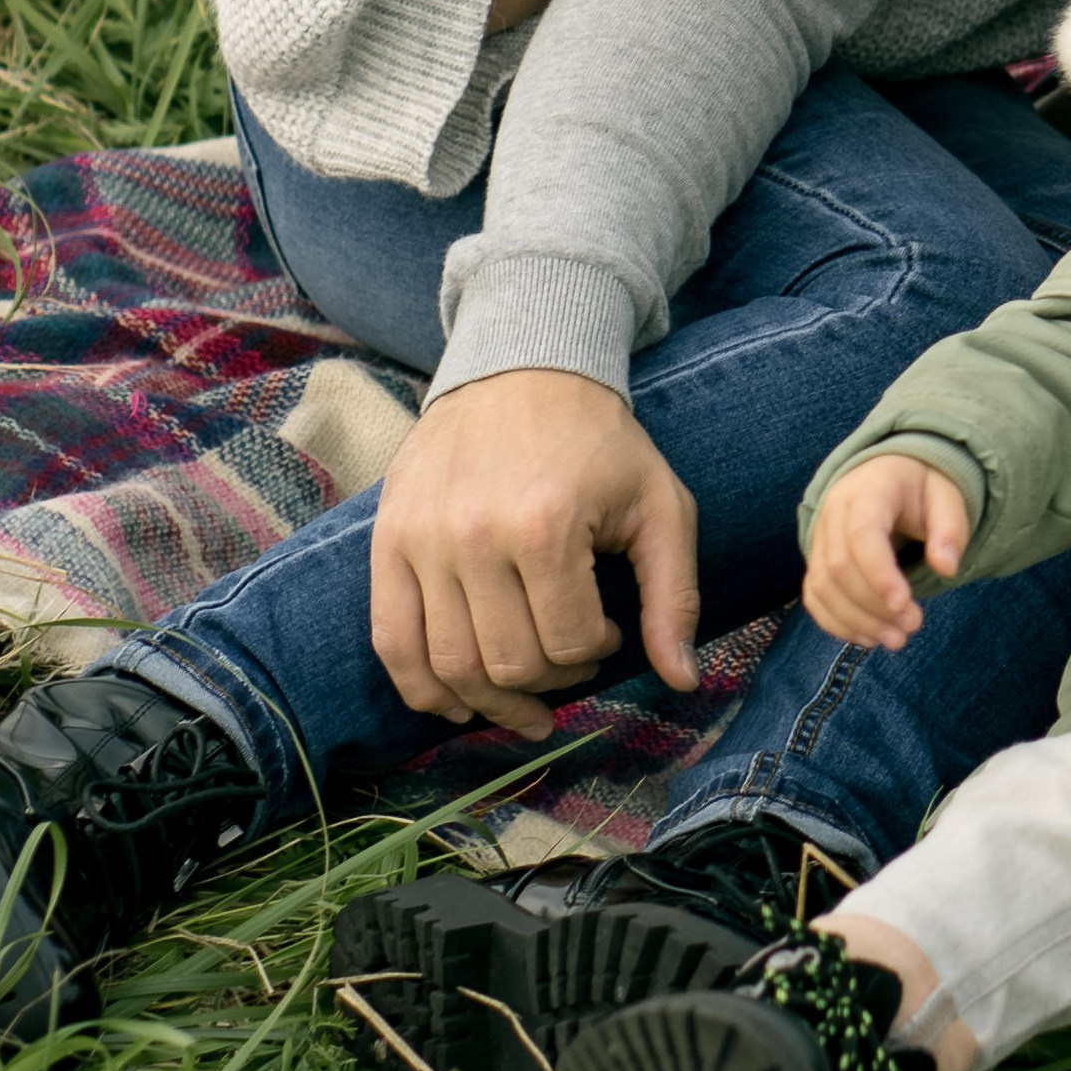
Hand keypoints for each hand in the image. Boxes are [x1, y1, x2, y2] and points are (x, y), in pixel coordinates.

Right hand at [369, 370, 700, 737]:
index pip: (567, 644)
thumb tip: (684, 679)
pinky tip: (458, 703)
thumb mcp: (660, 505)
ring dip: (492, 701)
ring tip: (523, 698)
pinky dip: (423, 689)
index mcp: (545, 526)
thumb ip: (675, 595)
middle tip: (569, 656)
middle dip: (551, 681)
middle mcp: (473, 536)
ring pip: (450, 666)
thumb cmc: (599, 443)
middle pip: (508, 664)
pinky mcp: (386, 539)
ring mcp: (421, 539)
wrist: (521, 368)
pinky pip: (391, 642)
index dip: (596, 652)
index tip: (607, 630)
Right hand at [803, 452, 971, 649]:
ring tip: (895, 640)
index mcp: (868, 490)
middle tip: (912, 626)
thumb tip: (947, 568)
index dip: (878, 573)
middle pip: (839, 566)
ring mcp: (820, 536)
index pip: (862, 533)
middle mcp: (834, 511)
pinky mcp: (816, 559)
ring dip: (856, 620)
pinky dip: (836, 622)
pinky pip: (814, 595)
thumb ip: (950, 529)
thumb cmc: (921, 488)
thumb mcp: (947, 497)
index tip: (904, 604)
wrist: (890, 474)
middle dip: (873, 605)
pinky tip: (868, 638)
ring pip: (823, 585)